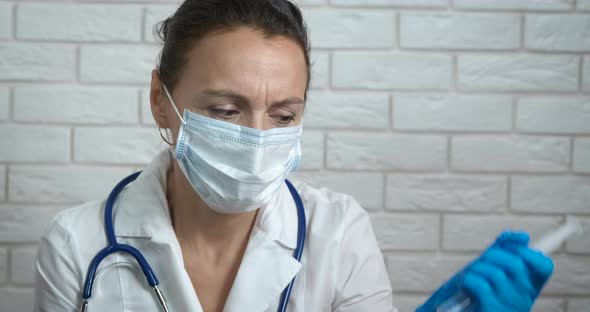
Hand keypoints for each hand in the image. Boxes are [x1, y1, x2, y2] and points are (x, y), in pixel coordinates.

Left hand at [416, 231, 553, 311]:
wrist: (455, 309)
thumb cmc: (474, 289)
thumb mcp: (491, 266)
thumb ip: (505, 249)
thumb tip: (523, 236)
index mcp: (528, 287)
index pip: (544, 267)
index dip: (529, 254)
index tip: (514, 252)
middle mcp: (523, 299)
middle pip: (515, 264)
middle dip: (493, 256)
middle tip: (482, 264)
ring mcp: (509, 307)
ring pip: (495, 273)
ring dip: (476, 270)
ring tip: (472, 278)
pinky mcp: (492, 311)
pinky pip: (480, 285)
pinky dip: (468, 281)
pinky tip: (466, 288)